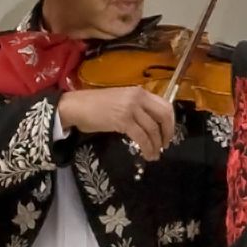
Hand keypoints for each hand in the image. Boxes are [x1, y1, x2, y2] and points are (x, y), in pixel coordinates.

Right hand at [58, 82, 180, 156]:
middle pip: (163, 116)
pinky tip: (146, 154)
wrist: (76, 106)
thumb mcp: (121, 101)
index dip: (170, 122)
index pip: (165, 105)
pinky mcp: (123, 121)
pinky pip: (142, 137)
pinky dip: (147, 148)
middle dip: (167, 133)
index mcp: (139, 92)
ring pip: (153, 129)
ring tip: (154, 154)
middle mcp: (138, 97)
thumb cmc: (95, 105)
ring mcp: (131, 108)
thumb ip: (137, 108)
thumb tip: (151, 123)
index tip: (168, 134)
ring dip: (156, 145)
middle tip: (165, 145)